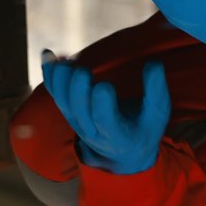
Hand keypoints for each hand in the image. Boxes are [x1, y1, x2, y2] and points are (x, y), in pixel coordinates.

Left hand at [40, 50, 169, 174]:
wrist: (123, 150)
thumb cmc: (142, 128)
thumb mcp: (156, 115)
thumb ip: (155, 90)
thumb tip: (154, 64)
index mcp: (117, 134)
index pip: (104, 121)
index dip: (101, 105)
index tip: (106, 85)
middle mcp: (92, 131)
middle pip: (79, 112)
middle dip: (78, 91)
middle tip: (82, 71)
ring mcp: (76, 121)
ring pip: (63, 102)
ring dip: (60, 80)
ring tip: (64, 62)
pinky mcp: (68, 110)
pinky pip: (55, 92)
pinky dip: (50, 74)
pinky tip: (48, 54)